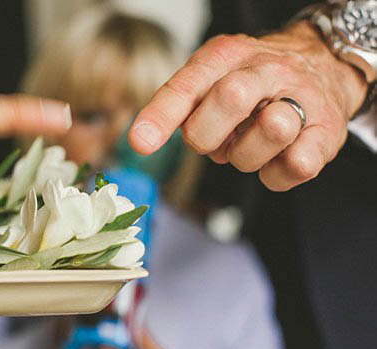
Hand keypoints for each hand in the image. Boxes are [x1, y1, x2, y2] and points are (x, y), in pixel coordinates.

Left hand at [129, 22, 367, 190]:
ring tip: (248, 143)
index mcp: (228, 57)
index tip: (140, 143)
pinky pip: (295, 166)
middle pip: (230, 98)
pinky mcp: (327, 134)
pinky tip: (274, 158)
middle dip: (209, 134)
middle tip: (213, 139)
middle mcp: (268, 70)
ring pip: (270, 131)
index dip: (163, 114)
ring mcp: (303, 98)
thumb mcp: (211, 79)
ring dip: (246, 154)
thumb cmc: (252, 84)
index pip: (190, 84)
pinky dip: (274, 173)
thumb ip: (179, 104)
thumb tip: (141, 139)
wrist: (322, 68)